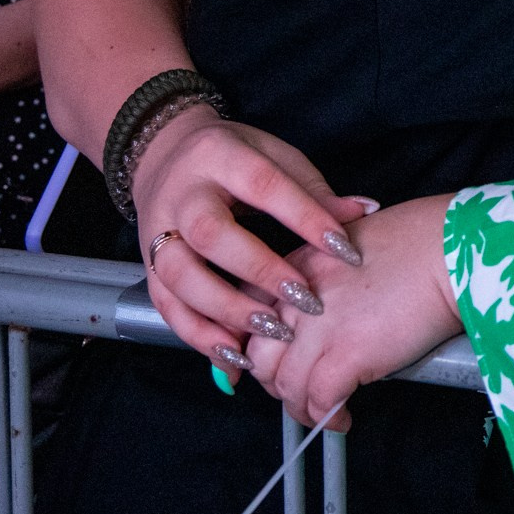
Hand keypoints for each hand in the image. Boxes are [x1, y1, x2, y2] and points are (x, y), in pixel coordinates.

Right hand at [131, 104, 374, 364]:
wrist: (164, 154)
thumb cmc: (233, 158)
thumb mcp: (274, 157)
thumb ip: (313, 190)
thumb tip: (366, 212)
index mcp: (219, 155)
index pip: (264, 186)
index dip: (306, 219)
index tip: (345, 252)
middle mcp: (181, 194)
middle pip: (210, 234)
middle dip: (260, 271)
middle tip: (305, 301)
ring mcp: (156, 231)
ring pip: (179, 276)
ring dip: (225, 311)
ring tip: (270, 335)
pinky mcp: (146, 265)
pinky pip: (166, 307)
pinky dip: (199, 337)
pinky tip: (234, 359)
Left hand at [245, 196, 462, 427]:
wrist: (451, 249)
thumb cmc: (422, 238)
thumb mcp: (354, 239)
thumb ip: (329, 267)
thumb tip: (330, 301)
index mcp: (298, 263)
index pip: (249, 309)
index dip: (252, 342)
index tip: (260, 362)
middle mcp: (298, 296)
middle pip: (260, 353)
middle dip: (274, 379)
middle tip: (296, 388)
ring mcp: (319, 328)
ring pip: (285, 384)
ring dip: (300, 406)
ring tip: (320, 410)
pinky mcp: (347, 356)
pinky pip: (319, 402)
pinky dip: (327, 418)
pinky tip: (343, 419)